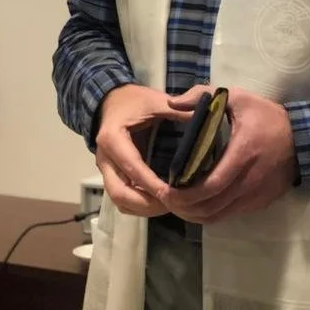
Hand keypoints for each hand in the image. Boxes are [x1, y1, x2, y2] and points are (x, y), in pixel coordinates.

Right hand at [95, 84, 189, 216]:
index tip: (173, 194)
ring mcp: (106, 170)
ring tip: (171, 206)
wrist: (113, 100)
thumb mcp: (155, 101)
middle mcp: (105, 159)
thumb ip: (178, 110)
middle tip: (174, 204)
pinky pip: (122, 199)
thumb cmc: (134, 101)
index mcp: (113, 138)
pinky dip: (140, 205)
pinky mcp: (112, 176)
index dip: (152, 184)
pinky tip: (161, 202)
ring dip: (144, 209)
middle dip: (147, 204)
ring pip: (119, 201)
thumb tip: (204, 120)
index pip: (132, 168)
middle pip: (120, 193)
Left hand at [159, 85, 297, 223]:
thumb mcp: (237, 97)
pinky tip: (199, 204)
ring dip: (195, 215)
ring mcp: (255, 196)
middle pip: (211, 207)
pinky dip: (211, 213)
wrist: (303, 138)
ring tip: (177, 205)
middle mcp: (249, 181)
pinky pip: (230, 214)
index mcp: (242, 154)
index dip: (185, 195)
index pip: (210, 186)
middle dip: (184, 208)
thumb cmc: (267, 116)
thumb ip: (202, 95)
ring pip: (219, 216)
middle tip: (165, 199)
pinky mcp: (260, 203)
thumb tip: (172, 103)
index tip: (165, 190)